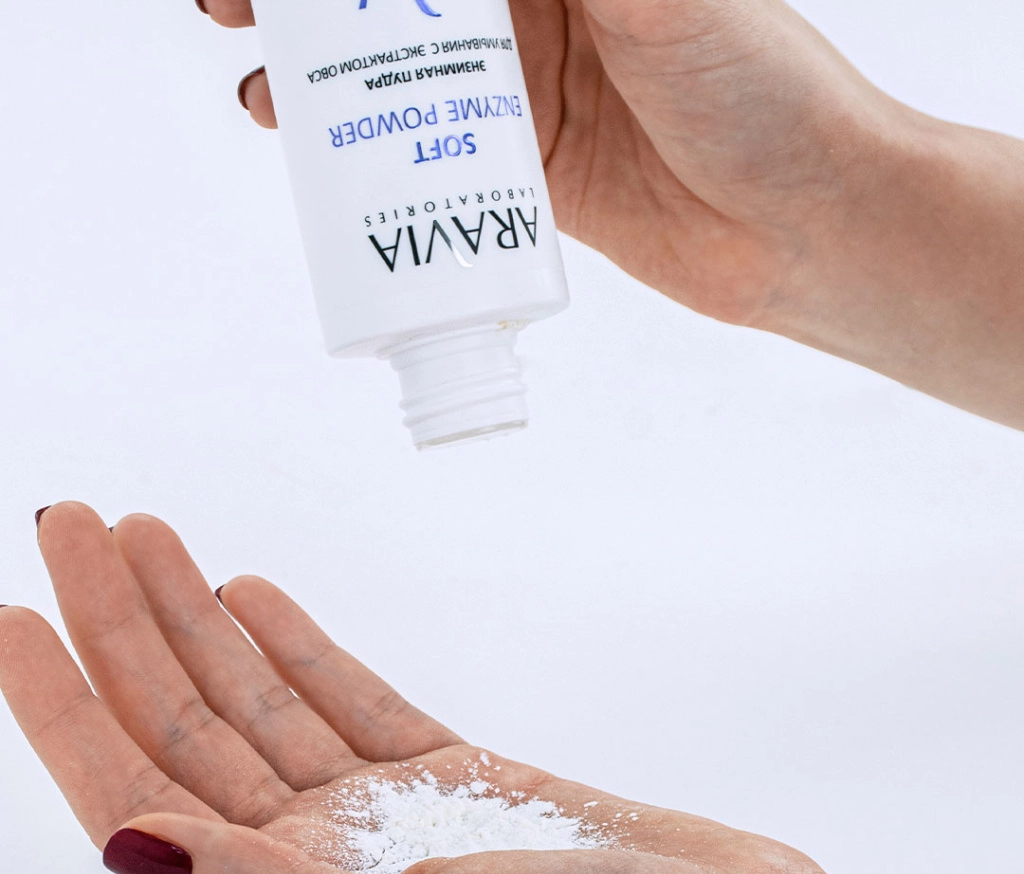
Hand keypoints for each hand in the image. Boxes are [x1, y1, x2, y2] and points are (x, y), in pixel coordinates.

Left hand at [2, 502, 1021, 873]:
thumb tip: (130, 851)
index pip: (139, 787)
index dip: (63, 703)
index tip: (18, 612)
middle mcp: (321, 860)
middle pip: (190, 720)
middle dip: (123, 620)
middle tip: (75, 525)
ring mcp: (386, 814)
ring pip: (261, 695)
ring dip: (199, 617)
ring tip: (149, 541)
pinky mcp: (452, 778)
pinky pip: (348, 697)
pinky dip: (298, 646)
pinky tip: (253, 598)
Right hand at [202, 0, 1023, 429]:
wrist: (799, 218)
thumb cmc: (758, 85)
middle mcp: (538, 9)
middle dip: (309, 3)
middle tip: (233, 9)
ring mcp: (525, 92)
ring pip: (396, 68)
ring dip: (319, 76)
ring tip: (260, 95)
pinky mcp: (523, 172)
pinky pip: (428, 153)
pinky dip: (370, 152)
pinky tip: (320, 157)